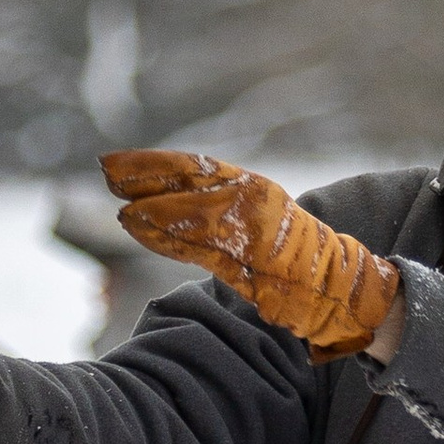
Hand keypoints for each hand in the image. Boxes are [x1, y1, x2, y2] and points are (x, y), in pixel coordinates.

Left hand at [103, 151, 402, 362]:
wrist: (335, 282)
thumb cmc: (296, 254)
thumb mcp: (258, 221)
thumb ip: (222, 211)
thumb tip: (178, 201)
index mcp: (252, 187)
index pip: (196, 167)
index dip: (156, 163)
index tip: (120, 160)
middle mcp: (250, 200)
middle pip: (188, 183)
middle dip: (145, 177)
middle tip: (107, 171)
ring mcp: (249, 228)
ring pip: (190, 212)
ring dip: (151, 208)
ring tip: (119, 204)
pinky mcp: (248, 258)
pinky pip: (199, 245)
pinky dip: (166, 237)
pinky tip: (139, 229)